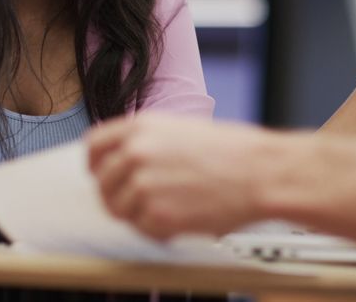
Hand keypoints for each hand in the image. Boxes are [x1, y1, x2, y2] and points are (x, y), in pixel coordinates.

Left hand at [87, 115, 274, 239]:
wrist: (260, 172)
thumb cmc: (234, 151)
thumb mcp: (182, 129)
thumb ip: (148, 141)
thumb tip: (126, 159)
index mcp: (141, 127)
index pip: (94, 145)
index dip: (95, 163)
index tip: (100, 173)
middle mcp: (135, 153)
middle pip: (102, 182)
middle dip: (117, 193)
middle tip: (141, 200)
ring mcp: (142, 185)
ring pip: (118, 209)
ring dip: (137, 213)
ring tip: (169, 207)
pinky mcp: (156, 215)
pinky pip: (141, 229)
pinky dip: (157, 228)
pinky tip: (182, 216)